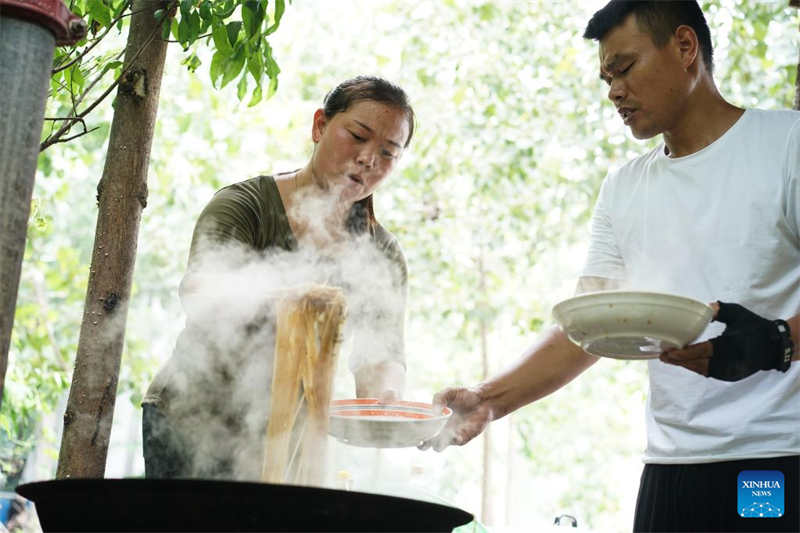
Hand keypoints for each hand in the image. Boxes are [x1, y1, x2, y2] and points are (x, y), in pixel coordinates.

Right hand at [418, 386, 491, 451]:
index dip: (414, 433)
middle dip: (421, 444)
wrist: (483, 400)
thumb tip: (434, 411)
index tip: (411, 431)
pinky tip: (456, 434)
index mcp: (433, 419)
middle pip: (425, 444)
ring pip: (437, 447)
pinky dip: (453, 440)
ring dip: (436, 443)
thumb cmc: (464, 395)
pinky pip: (454, 443)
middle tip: (422, 438)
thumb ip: (439, 398)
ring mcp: (450, 435)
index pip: (419, 430)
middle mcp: (439, 430)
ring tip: (438, 435)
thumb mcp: (448, 393)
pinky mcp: (462, 438)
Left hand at [660, 302, 792, 381]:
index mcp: (730, 345)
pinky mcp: (730, 376)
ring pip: (702, 369)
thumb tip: (707, 307)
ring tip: (669, 359)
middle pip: (698, 363)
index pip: (703, 351)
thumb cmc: (753, 327)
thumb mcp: (738, 314)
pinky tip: (684, 362)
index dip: (685, 354)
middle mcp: (729, 361)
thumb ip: (721, 310)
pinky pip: (708, 372)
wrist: (773, 346)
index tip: (670, 352)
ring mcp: (730, 371)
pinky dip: (695, 367)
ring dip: (685, 365)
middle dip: (680, 360)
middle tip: (663, 356)